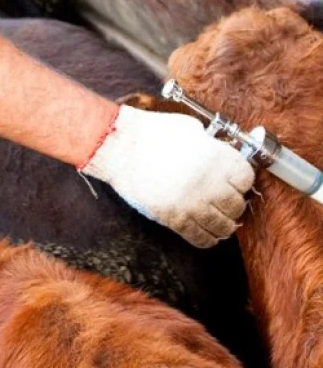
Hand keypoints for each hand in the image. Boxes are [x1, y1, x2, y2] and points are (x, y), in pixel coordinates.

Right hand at [81, 105, 254, 247]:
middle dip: (234, 202)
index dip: (242, 179)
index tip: (236, 179)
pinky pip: (200, 238)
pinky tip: (206, 230)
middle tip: (227, 199)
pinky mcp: (174, 219)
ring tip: (218, 215)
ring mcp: (192, 204)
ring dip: (224, 222)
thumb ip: (212, 145)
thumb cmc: (153, 132)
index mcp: (216, 158)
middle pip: (237, 205)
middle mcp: (209, 184)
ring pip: (223, 226)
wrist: (121, 147)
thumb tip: (226, 154)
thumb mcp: (192, 129)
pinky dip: (208, 237)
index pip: (246, 179)